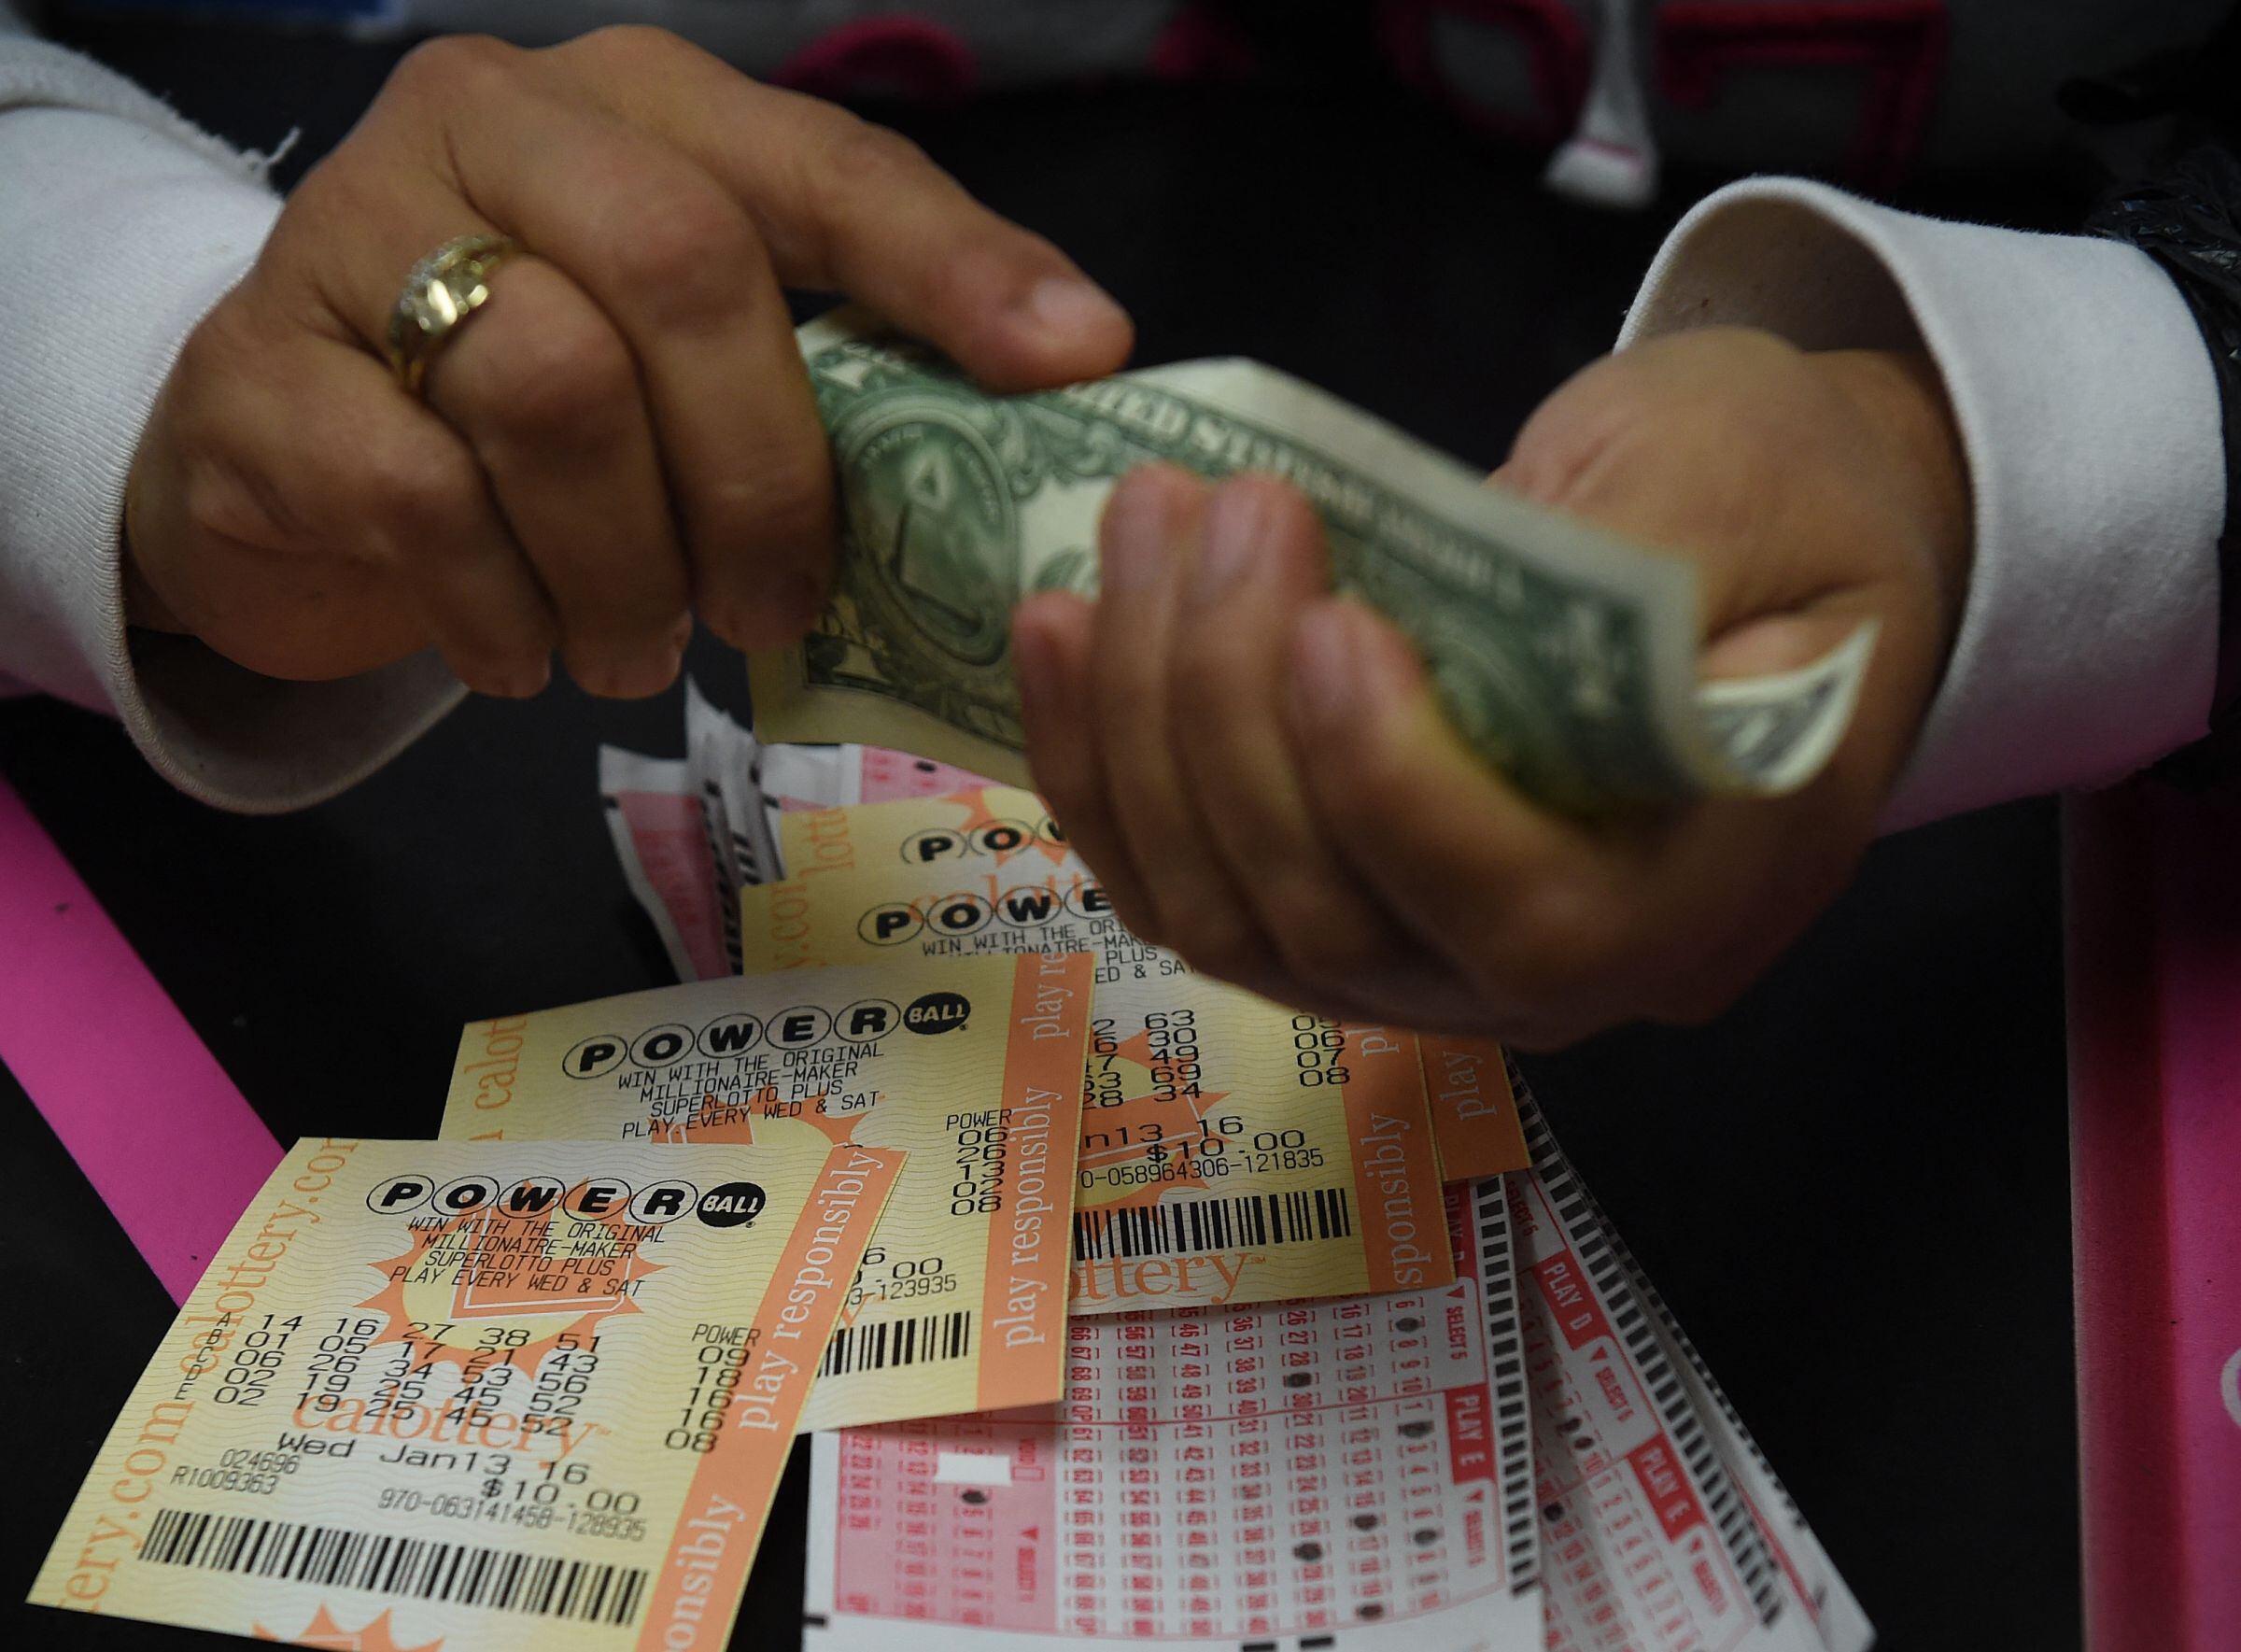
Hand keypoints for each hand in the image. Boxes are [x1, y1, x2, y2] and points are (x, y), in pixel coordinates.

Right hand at [124, 26, 1131, 698]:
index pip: (822, 166)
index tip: (1078, 359)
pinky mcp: (264, 373)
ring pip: (554, 390)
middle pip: (684, 266)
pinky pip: (424, 498)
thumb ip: (829, 372)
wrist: (285, 454)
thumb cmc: (536, 410)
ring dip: (629, 567)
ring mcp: (358, 233)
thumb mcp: (688, 364)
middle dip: (762, 472)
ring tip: (640, 649)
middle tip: (776, 610)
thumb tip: (1034, 445)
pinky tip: (525, 656)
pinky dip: (505, 611)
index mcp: (645, 110)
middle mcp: (501, 127)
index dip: (954, 265)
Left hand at [1011, 327, 1971, 1046]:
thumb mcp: (1748, 482)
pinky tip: (1059, 628)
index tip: (1331, 619)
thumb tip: (1446, 621)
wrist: (1751, 540)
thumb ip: (1625, 568)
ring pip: (1228, 914)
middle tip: (1219, 507)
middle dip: (1236, 709)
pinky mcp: (1325, 906)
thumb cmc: (1785, 501)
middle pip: (1337, 920)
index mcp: (1701, 899)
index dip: (1401, 793)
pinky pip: (1181, 882)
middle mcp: (1551, 982)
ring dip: (1144, 723)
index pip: (1530, 920)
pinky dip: (1099, 766)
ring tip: (1136, 531)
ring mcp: (1420, 963)